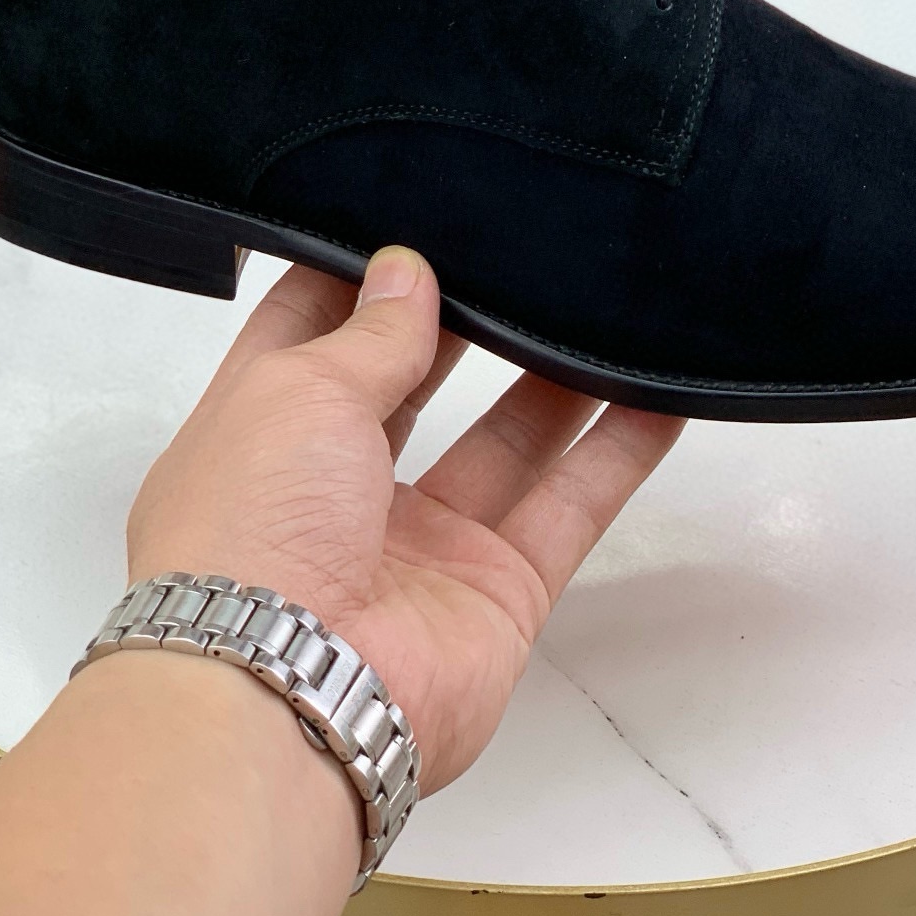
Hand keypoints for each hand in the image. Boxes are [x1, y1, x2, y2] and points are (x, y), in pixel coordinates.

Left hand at [127, 248, 682, 790]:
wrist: (286, 701)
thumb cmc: (252, 529)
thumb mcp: (298, 393)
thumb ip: (370, 332)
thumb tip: (405, 270)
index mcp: (263, 433)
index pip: (310, 332)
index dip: (358, 275)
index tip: (414, 214)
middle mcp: (338, 488)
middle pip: (415, 384)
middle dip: (466, 319)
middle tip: (525, 248)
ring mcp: (423, 545)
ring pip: (507, 440)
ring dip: (556, 376)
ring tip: (606, 301)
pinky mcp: (498, 593)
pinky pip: (569, 509)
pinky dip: (617, 455)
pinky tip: (662, 393)